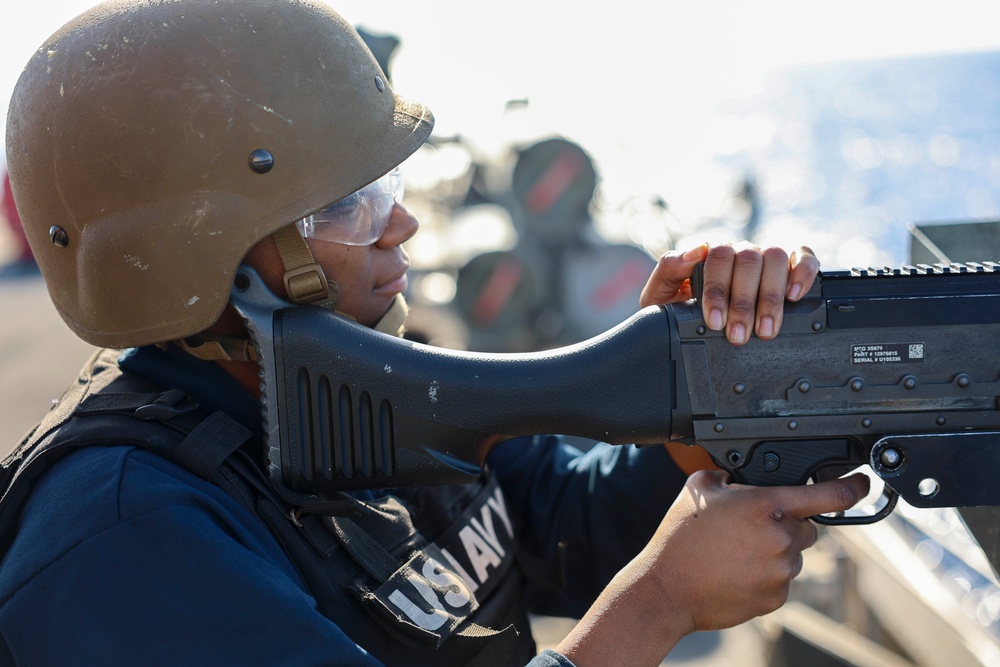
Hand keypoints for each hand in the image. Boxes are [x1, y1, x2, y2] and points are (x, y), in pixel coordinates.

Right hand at [556, 471, 867, 665]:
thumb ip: (729, 475)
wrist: (666, 589)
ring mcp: (781, 571)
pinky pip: (781, 581)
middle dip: (785, 525)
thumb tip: (739, 475)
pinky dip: (764, 576)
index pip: (829, 494)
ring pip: (792, 555)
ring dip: (772, 552)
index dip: (852, 487)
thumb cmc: (679, 538)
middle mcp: (781, 538)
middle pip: (806, 527)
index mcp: (767, 505)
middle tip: (749, 529)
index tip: (862, 485)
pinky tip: (735, 572)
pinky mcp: (776, 598)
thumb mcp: (699, 488)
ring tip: (734, 554)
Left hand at [639, 242, 819, 344]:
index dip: (718, 289)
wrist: (683, 327)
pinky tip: (795, 296)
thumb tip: (694, 250)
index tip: (715, 321)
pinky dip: (802, 272)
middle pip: (749, 260)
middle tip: (739, 335)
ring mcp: (763, 257)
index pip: (718, 257)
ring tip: (765, 330)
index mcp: (709, 253)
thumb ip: (669, 269)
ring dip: (771, 297)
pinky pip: (802, 256)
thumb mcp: (660, 294)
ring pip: (775, 258)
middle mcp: (738, 251)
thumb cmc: (675, 308)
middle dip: (744, 302)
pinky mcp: (788, 265)